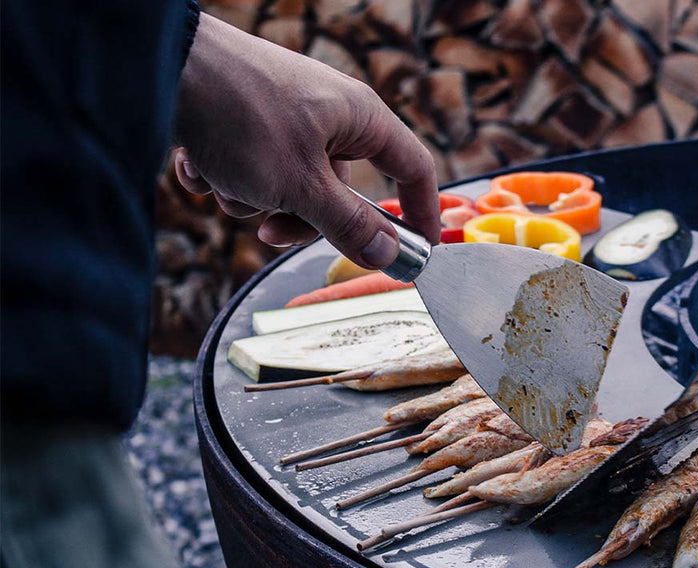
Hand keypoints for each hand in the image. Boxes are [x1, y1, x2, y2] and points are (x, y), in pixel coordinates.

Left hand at [173, 13, 439, 267]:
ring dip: (253, 200)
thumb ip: (348, 225)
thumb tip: (389, 255)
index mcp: (359, 119)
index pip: (413, 170)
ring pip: (291, 190)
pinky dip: (228, 179)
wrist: (161, 67)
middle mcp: (329, 118)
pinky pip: (255, 174)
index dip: (422, 214)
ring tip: (222, 179)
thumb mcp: (301, 185)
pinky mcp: (251, 125)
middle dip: (300, 220)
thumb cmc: (240, 116)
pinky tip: (201, 163)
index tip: (421, 253)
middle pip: (340, 195)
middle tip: (269, 232)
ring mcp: (289, 121)